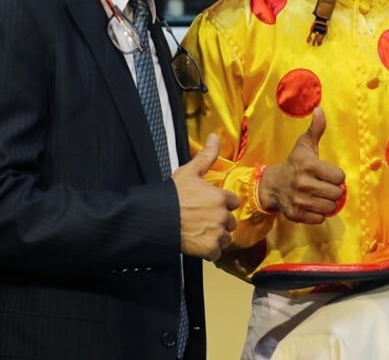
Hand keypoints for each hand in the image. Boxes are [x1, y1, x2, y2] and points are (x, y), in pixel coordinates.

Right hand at [172, 133, 239, 260]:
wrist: (155, 220)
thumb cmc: (171, 196)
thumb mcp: (188, 172)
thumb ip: (206, 156)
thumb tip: (215, 136)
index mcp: (221, 197)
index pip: (232, 202)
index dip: (222, 204)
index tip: (210, 205)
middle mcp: (222, 216)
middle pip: (230, 221)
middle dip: (220, 221)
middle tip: (203, 220)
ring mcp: (216, 234)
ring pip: (225, 237)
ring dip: (216, 236)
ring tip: (200, 232)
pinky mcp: (209, 250)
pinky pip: (217, 252)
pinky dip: (209, 251)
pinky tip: (198, 244)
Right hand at [260, 107, 345, 223]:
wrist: (273, 185)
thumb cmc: (294, 163)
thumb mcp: (304, 145)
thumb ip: (316, 129)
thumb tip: (320, 109)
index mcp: (309, 165)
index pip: (340, 177)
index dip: (336, 175)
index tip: (327, 173)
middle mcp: (303, 184)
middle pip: (337, 193)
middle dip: (333, 190)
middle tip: (324, 185)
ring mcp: (299, 201)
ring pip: (330, 207)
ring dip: (327, 202)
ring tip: (319, 194)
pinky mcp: (296, 215)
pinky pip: (320, 218)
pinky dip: (319, 213)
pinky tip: (311, 204)